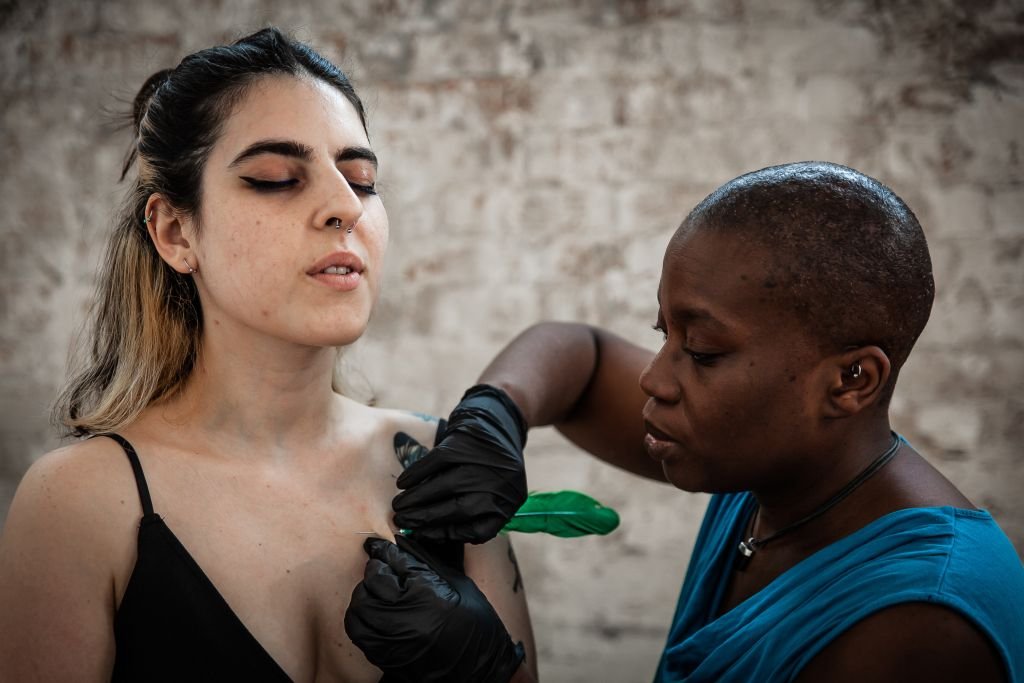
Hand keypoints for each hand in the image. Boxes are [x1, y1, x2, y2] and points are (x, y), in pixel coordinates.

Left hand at [344, 535, 524, 682]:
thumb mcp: (458, 583)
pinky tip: (371, 612)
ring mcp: (395, 639)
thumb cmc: (477, 623)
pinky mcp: (387, 656)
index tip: (377, 545)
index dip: (384, 550)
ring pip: (360, 607)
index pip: (394, 562)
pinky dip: (359, 617)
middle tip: (379, 567)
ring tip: (374, 590)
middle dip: (374, 570)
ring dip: (363, 594)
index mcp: (428, 594)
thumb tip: (401, 543)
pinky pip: (359, 632)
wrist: (481, 667)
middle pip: (372, 583)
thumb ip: (426, 563)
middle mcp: (408, 616)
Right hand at [393, 384, 527, 543]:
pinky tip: (403, 483)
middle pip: (459, 510)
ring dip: (416, 498)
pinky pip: (436, 462)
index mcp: (508, 503)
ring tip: (398, 506)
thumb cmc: (490, 468)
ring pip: (444, 486)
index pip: (479, 530)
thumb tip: (430, 532)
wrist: (498, 424)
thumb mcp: (495, 494)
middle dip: (425, 518)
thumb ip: (472, 515)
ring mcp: (483, 463)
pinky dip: (417, 473)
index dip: (447, 534)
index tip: (422, 534)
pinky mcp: (466, 443)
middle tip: (401, 521)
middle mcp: (499, 485)